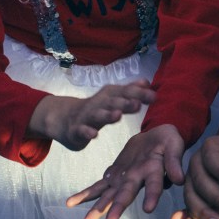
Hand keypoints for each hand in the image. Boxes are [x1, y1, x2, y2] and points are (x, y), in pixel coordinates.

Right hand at [28, 79, 155, 151]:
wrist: (64, 118)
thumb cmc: (95, 108)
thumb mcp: (112, 97)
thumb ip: (130, 91)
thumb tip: (147, 82)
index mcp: (109, 95)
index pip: (126, 92)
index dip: (139, 94)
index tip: (154, 96)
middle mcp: (99, 103)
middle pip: (113, 102)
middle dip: (125, 102)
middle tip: (138, 104)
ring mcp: (87, 116)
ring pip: (98, 115)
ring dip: (107, 114)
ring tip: (117, 115)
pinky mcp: (77, 129)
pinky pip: (82, 130)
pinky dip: (87, 132)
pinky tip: (93, 135)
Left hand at [66, 124, 184, 218]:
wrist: (156, 136)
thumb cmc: (169, 141)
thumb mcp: (175, 145)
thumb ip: (174, 161)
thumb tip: (180, 179)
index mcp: (153, 171)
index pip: (154, 185)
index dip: (151, 195)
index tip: (148, 208)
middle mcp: (137, 179)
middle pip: (126, 195)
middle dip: (117, 208)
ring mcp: (124, 179)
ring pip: (109, 196)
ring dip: (97, 209)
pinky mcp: (114, 175)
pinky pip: (98, 186)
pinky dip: (86, 194)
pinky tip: (71, 203)